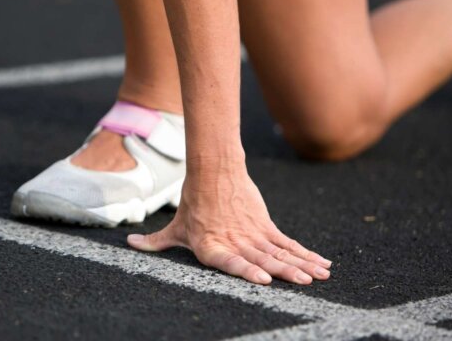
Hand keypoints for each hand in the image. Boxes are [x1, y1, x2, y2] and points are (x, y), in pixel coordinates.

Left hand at [128, 163, 330, 284]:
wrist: (213, 170)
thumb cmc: (192, 203)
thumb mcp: (174, 227)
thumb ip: (155, 242)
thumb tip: (130, 244)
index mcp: (211, 247)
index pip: (230, 261)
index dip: (247, 270)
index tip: (263, 279)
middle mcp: (234, 242)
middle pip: (263, 259)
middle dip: (285, 271)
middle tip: (303, 282)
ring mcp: (253, 234)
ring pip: (280, 252)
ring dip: (300, 264)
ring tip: (318, 276)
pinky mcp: (265, 225)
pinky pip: (287, 242)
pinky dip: (305, 253)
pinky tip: (320, 263)